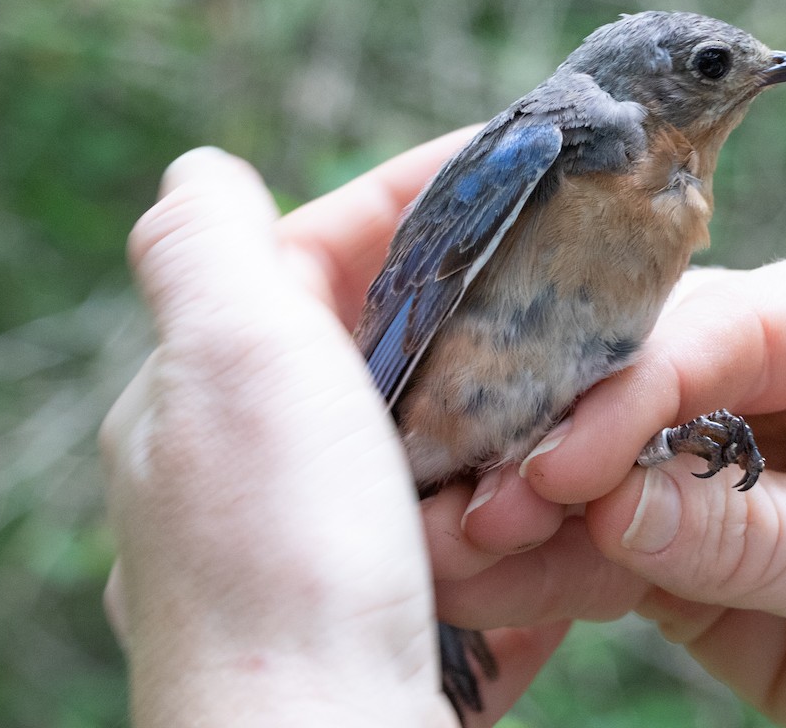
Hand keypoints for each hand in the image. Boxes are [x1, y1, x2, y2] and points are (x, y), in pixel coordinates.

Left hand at [100, 137, 561, 725]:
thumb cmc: (277, 561)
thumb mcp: (227, 363)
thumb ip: (204, 246)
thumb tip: (203, 172)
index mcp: (217, 389)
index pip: (325, 253)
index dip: (423, 200)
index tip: (523, 173)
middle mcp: (262, 466)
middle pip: (396, 348)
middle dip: (484, 321)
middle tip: (572, 296)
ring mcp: (330, 544)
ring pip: (446, 442)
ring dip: (515, 424)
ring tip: (582, 407)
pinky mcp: (389, 612)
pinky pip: (475, 534)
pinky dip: (520, 510)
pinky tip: (566, 493)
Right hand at [432, 225, 785, 726]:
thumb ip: (754, 535)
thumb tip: (604, 504)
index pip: (732, 327)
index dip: (630, 393)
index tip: (552, 468)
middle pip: (644, 374)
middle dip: (552, 444)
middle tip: (466, 503)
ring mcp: (734, 434)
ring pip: (605, 455)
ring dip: (526, 507)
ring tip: (447, 546)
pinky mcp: (694, 517)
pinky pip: (606, 534)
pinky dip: (546, 561)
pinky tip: (481, 578)